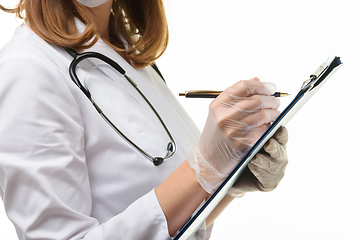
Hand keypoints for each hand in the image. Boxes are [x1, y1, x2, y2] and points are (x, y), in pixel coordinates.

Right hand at [187, 78, 280, 193]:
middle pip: (256, 100)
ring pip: (263, 115)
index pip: (244, 86)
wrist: (209, 159)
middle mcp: (224, 117)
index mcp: (218, 105)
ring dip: (274, 113)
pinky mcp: (243, 144)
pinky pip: (264, 130)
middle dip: (271, 99)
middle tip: (276, 101)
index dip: (261, 85)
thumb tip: (256, 79)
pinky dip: (270, 126)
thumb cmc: (215, 134)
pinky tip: (269, 126)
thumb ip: (236, 95)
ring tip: (275, 113)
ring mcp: (234, 131)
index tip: (271, 88)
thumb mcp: (219, 112)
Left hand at [228, 127, 288, 196]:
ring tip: (254, 157)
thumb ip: (254, 132)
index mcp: (277, 144)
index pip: (282, 136)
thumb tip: (254, 119)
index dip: (281, 133)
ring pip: (271, 165)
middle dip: (273, 147)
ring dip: (262, 160)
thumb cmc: (243, 154)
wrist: (234, 176)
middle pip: (279, 151)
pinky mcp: (271, 184)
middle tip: (267, 143)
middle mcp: (280, 157)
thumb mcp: (248, 142)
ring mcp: (277, 172)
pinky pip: (266, 177)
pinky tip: (251, 165)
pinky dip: (258, 170)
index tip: (279, 128)